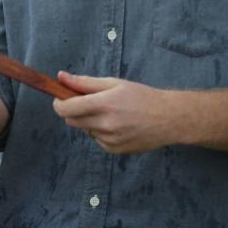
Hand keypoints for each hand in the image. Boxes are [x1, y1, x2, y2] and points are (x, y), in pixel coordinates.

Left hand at [53, 72, 178, 153]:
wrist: (168, 118)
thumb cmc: (142, 96)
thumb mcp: (114, 83)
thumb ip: (84, 82)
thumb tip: (60, 77)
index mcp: (103, 104)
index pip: (65, 109)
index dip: (58, 103)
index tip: (60, 98)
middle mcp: (105, 124)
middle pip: (71, 121)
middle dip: (73, 111)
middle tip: (88, 103)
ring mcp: (110, 139)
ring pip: (85, 130)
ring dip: (89, 122)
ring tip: (111, 114)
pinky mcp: (115, 150)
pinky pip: (97, 140)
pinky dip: (101, 132)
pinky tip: (118, 125)